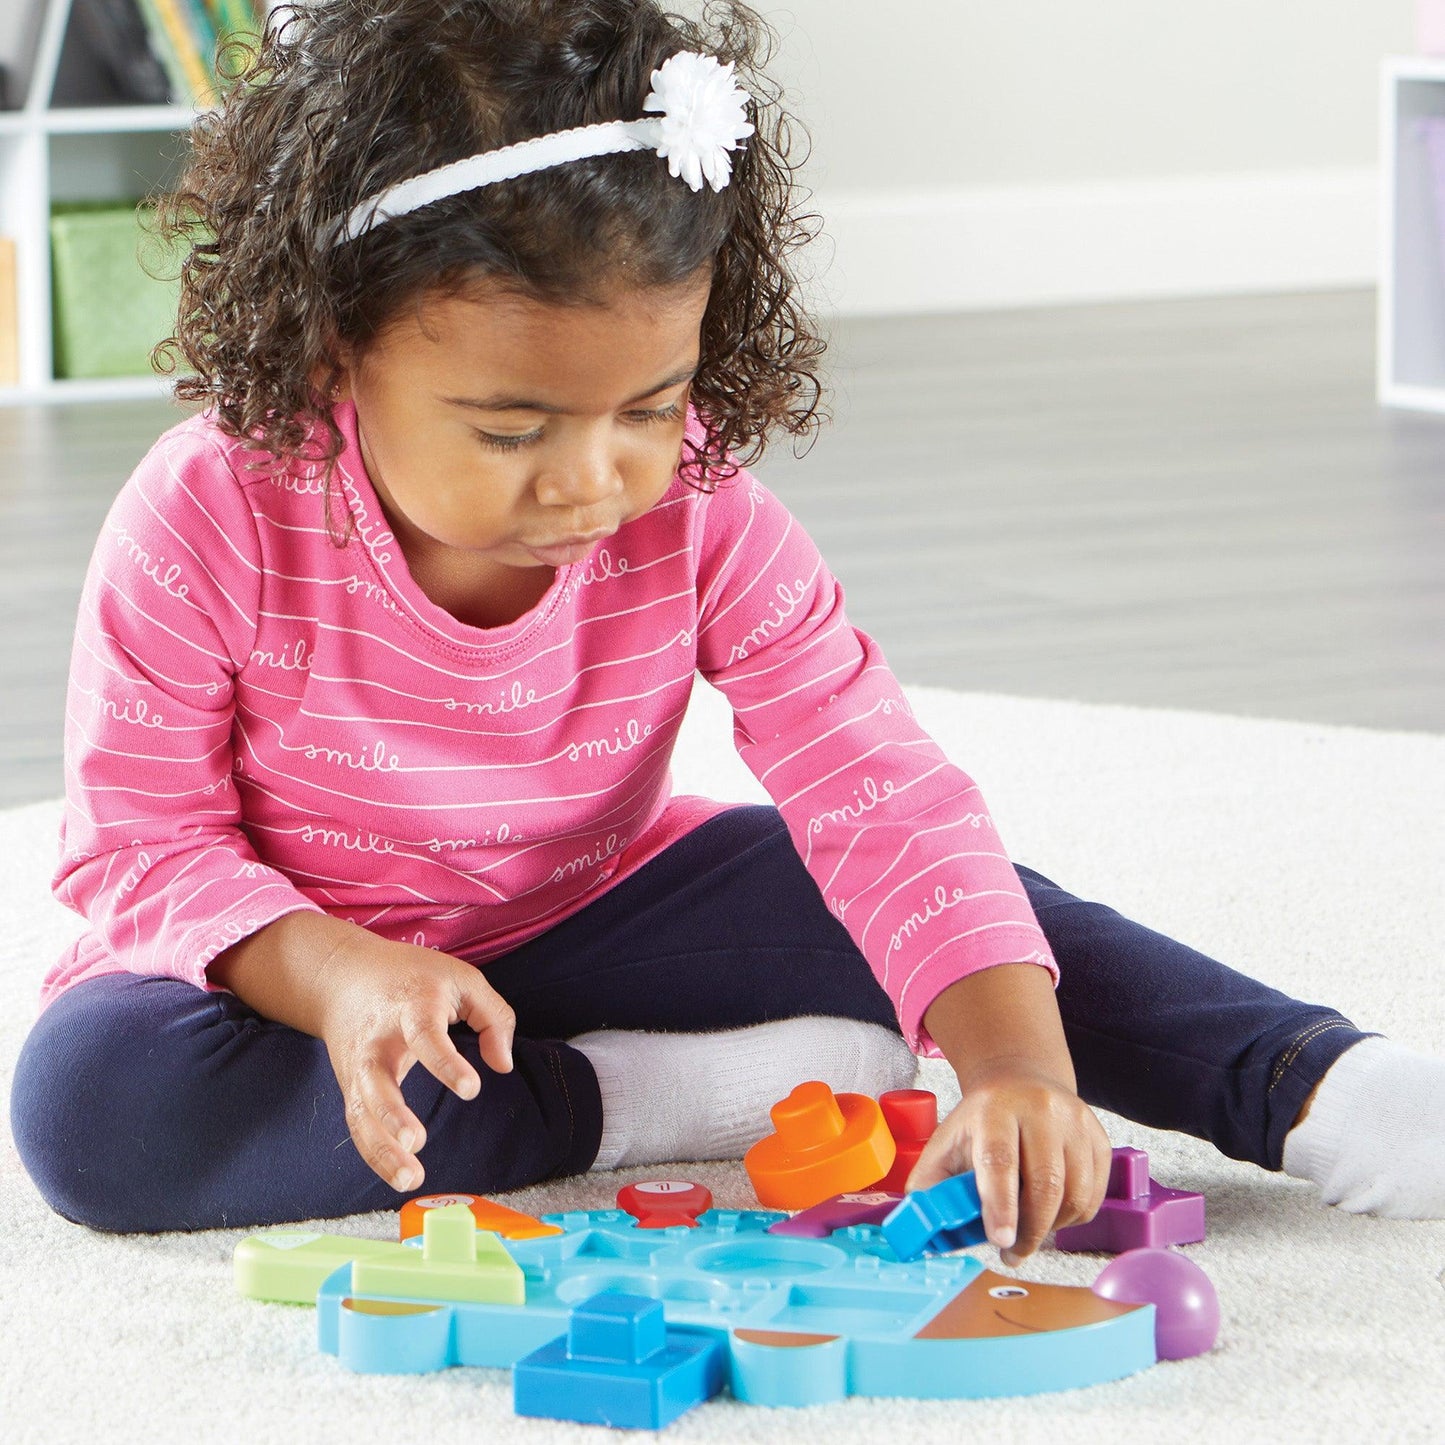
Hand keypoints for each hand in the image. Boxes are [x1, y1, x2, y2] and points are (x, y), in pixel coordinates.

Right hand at [314, 934, 515, 1192]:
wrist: (343, 976)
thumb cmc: (413, 978)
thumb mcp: (461, 979)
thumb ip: (493, 1017)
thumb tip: (502, 1065)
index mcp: (410, 1006)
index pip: (424, 1034)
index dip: (445, 1062)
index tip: (471, 1089)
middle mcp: (377, 1039)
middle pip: (375, 1078)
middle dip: (391, 1113)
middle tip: (414, 1140)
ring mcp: (359, 1066)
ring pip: (361, 1111)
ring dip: (381, 1148)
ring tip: (409, 1177)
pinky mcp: (351, 1088)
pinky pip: (358, 1125)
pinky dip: (374, 1154)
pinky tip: (400, 1175)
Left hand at [904, 1061, 1111, 1265]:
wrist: (1021, 1083)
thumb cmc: (982, 1123)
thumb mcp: (946, 1141)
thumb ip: (930, 1183)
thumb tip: (921, 1226)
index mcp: (994, 1109)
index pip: (1000, 1159)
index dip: (1000, 1204)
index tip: (1000, 1239)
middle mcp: (1041, 1109)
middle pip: (1045, 1183)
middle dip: (1029, 1231)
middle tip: (1011, 1252)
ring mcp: (1075, 1122)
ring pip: (1075, 1195)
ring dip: (1051, 1227)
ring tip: (1029, 1230)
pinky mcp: (1099, 1138)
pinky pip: (1094, 1196)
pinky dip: (1073, 1217)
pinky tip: (1051, 1212)